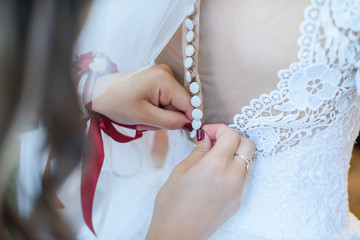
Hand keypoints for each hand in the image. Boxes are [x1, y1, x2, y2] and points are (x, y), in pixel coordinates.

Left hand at [92, 64, 193, 130]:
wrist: (96, 93)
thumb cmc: (116, 103)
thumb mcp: (144, 117)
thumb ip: (171, 121)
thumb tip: (190, 124)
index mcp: (164, 79)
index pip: (189, 103)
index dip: (187, 120)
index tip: (180, 131)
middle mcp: (167, 73)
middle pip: (180, 104)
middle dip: (167, 118)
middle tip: (147, 123)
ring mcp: (162, 75)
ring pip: (172, 104)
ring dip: (160, 116)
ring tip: (142, 117)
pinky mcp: (157, 80)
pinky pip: (165, 100)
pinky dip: (156, 110)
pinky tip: (143, 111)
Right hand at [146, 124, 255, 239]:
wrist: (177, 235)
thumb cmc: (172, 204)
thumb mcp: (181, 170)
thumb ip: (199, 150)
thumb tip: (207, 138)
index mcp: (216, 165)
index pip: (232, 135)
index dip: (219, 129)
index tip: (207, 133)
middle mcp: (233, 177)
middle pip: (248, 144)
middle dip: (232, 137)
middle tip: (214, 142)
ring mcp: (238, 191)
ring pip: (246, 161)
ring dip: (234, 154)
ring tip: (213, 159)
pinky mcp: (237, 201)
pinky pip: (241, 178)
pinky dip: (232, 170)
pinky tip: (214, 177)